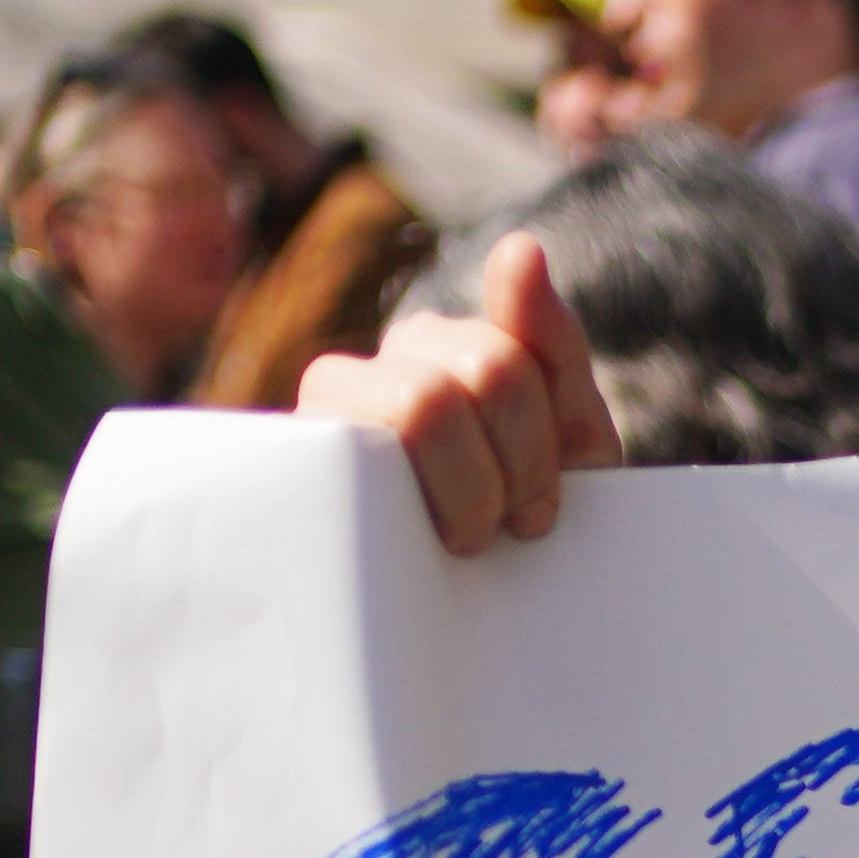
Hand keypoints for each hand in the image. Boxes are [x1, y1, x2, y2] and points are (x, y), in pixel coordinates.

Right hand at [294, 231, 618, 553]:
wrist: (482, 611)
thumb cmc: (522, 519)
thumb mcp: (569, 438)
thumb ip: (551, 343)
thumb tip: (520, 247)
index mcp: (437, 345)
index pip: (504, 359)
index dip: (539, 447)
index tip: (542, 509)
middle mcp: (374, 367)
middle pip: (476, 377)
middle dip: (512, 470)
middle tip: (508, 527)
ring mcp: (325, 414)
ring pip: (423, 405)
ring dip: (466, 496)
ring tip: (465, 539)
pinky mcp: (289, 468)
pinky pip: (342, 457)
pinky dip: (400, 505)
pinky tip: (404, 536)